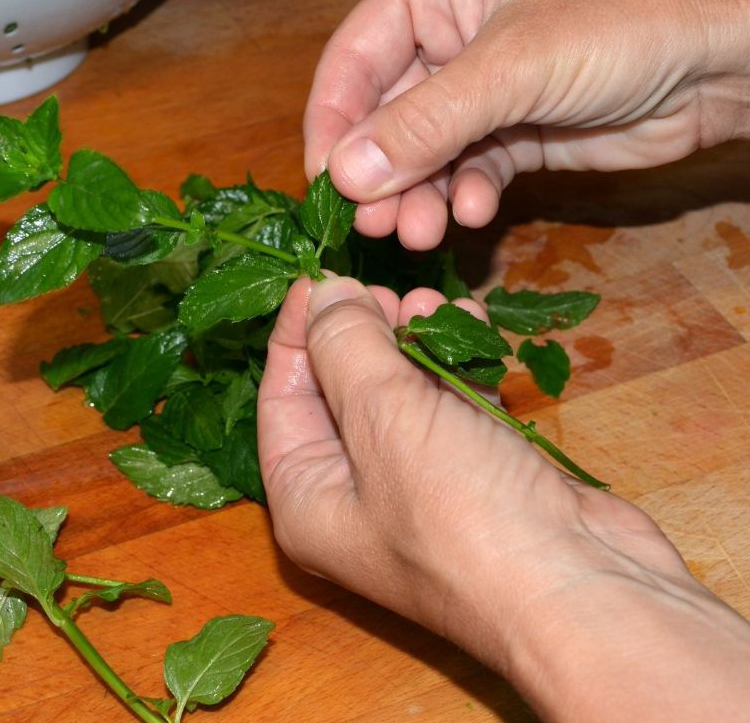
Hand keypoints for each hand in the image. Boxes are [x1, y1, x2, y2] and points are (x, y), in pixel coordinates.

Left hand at [257, 275, 749, 720]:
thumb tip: (322, 293)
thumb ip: (345, 345)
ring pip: (403, 395)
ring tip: (433, 304)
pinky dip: (460, 369)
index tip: (321, 274)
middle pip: (341, 393)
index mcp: (306, 498)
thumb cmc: (460, 510)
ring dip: (417, 343)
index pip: (281, 398)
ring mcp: (422, 491)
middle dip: (364, 333)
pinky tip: (472, 329)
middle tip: (390, 292)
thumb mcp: (382, 415)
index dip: (297, 332)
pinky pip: (455, 409)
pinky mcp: (481, 479)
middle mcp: (354, 498)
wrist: (583, 590)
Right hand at [304, 0, 749, 249]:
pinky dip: (459, 197)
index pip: (351, 62)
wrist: (719, 65)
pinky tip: (472, 213)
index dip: (332, 125)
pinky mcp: (507, 134)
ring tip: (420, 233)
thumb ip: (425, 123)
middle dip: (379, 174)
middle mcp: (444, 38)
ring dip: (415, 197)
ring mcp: (475, 91)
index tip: (327, 187)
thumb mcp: (513, 70)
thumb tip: (345, 176)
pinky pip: (461, 172)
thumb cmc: (621, 28)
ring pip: (418, 154)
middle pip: (381, 117)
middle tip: (375, 226)